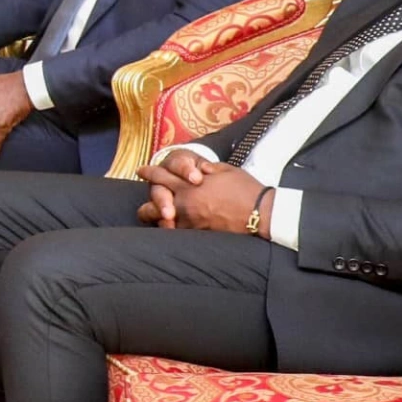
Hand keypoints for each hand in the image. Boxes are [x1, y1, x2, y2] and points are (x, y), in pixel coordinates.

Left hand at [136, 154, 260, 232]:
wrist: (260, 211)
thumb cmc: (246, 188)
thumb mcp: (226, 170)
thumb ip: (208, 168)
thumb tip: (200, 167)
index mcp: (190, 183)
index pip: (161, 176)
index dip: (149, 173)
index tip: (141, 171)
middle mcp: (185, 201)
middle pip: (153, 202)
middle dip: (147, 203)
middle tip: (146, 205)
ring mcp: (189, 219)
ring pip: (161, 221)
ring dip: (158, 220)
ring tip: (159, 220)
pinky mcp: (197, 233)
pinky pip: (177, 233)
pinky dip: (173, 231)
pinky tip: (174, 230)